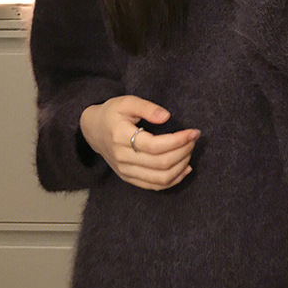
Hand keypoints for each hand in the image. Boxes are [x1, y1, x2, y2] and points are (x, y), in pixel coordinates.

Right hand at [79, 95, 199, 190]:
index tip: (194, 132)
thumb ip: (147, 107)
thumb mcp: (127, 102)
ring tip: (190, 151)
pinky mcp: (128, 178)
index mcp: (121, 137)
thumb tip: (167, 116)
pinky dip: (173, 180)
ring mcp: (125, 171)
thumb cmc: (112, 113)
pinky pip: (154, 186)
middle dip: (184, 152)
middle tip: (194, 139)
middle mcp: (122, 158)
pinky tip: (185, 168)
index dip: (179, 140)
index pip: (156, 145)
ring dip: (181, 166)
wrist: (93, 130)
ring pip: (160, 178)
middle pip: (161, 163)